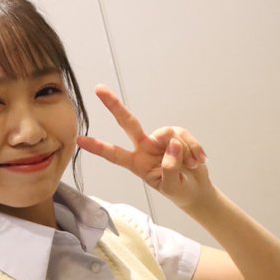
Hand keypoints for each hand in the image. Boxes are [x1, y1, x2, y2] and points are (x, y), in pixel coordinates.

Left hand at [77, 84, 212, 208]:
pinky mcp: (178, 135)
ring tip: (191, 166)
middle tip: (99, 89)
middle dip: (114, 106)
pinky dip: (194, 148)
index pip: (114, 154)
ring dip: (184, 152)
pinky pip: (185, 136)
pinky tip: (199, 160)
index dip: (98, 147)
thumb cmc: (178, 190)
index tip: (79, 140)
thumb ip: (169, 167)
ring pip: (169, 134)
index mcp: (137, 163)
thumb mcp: (170, 186)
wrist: (196, 190)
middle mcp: (145, 147)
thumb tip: (173, 144)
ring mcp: (161, 140)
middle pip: (128, 123)